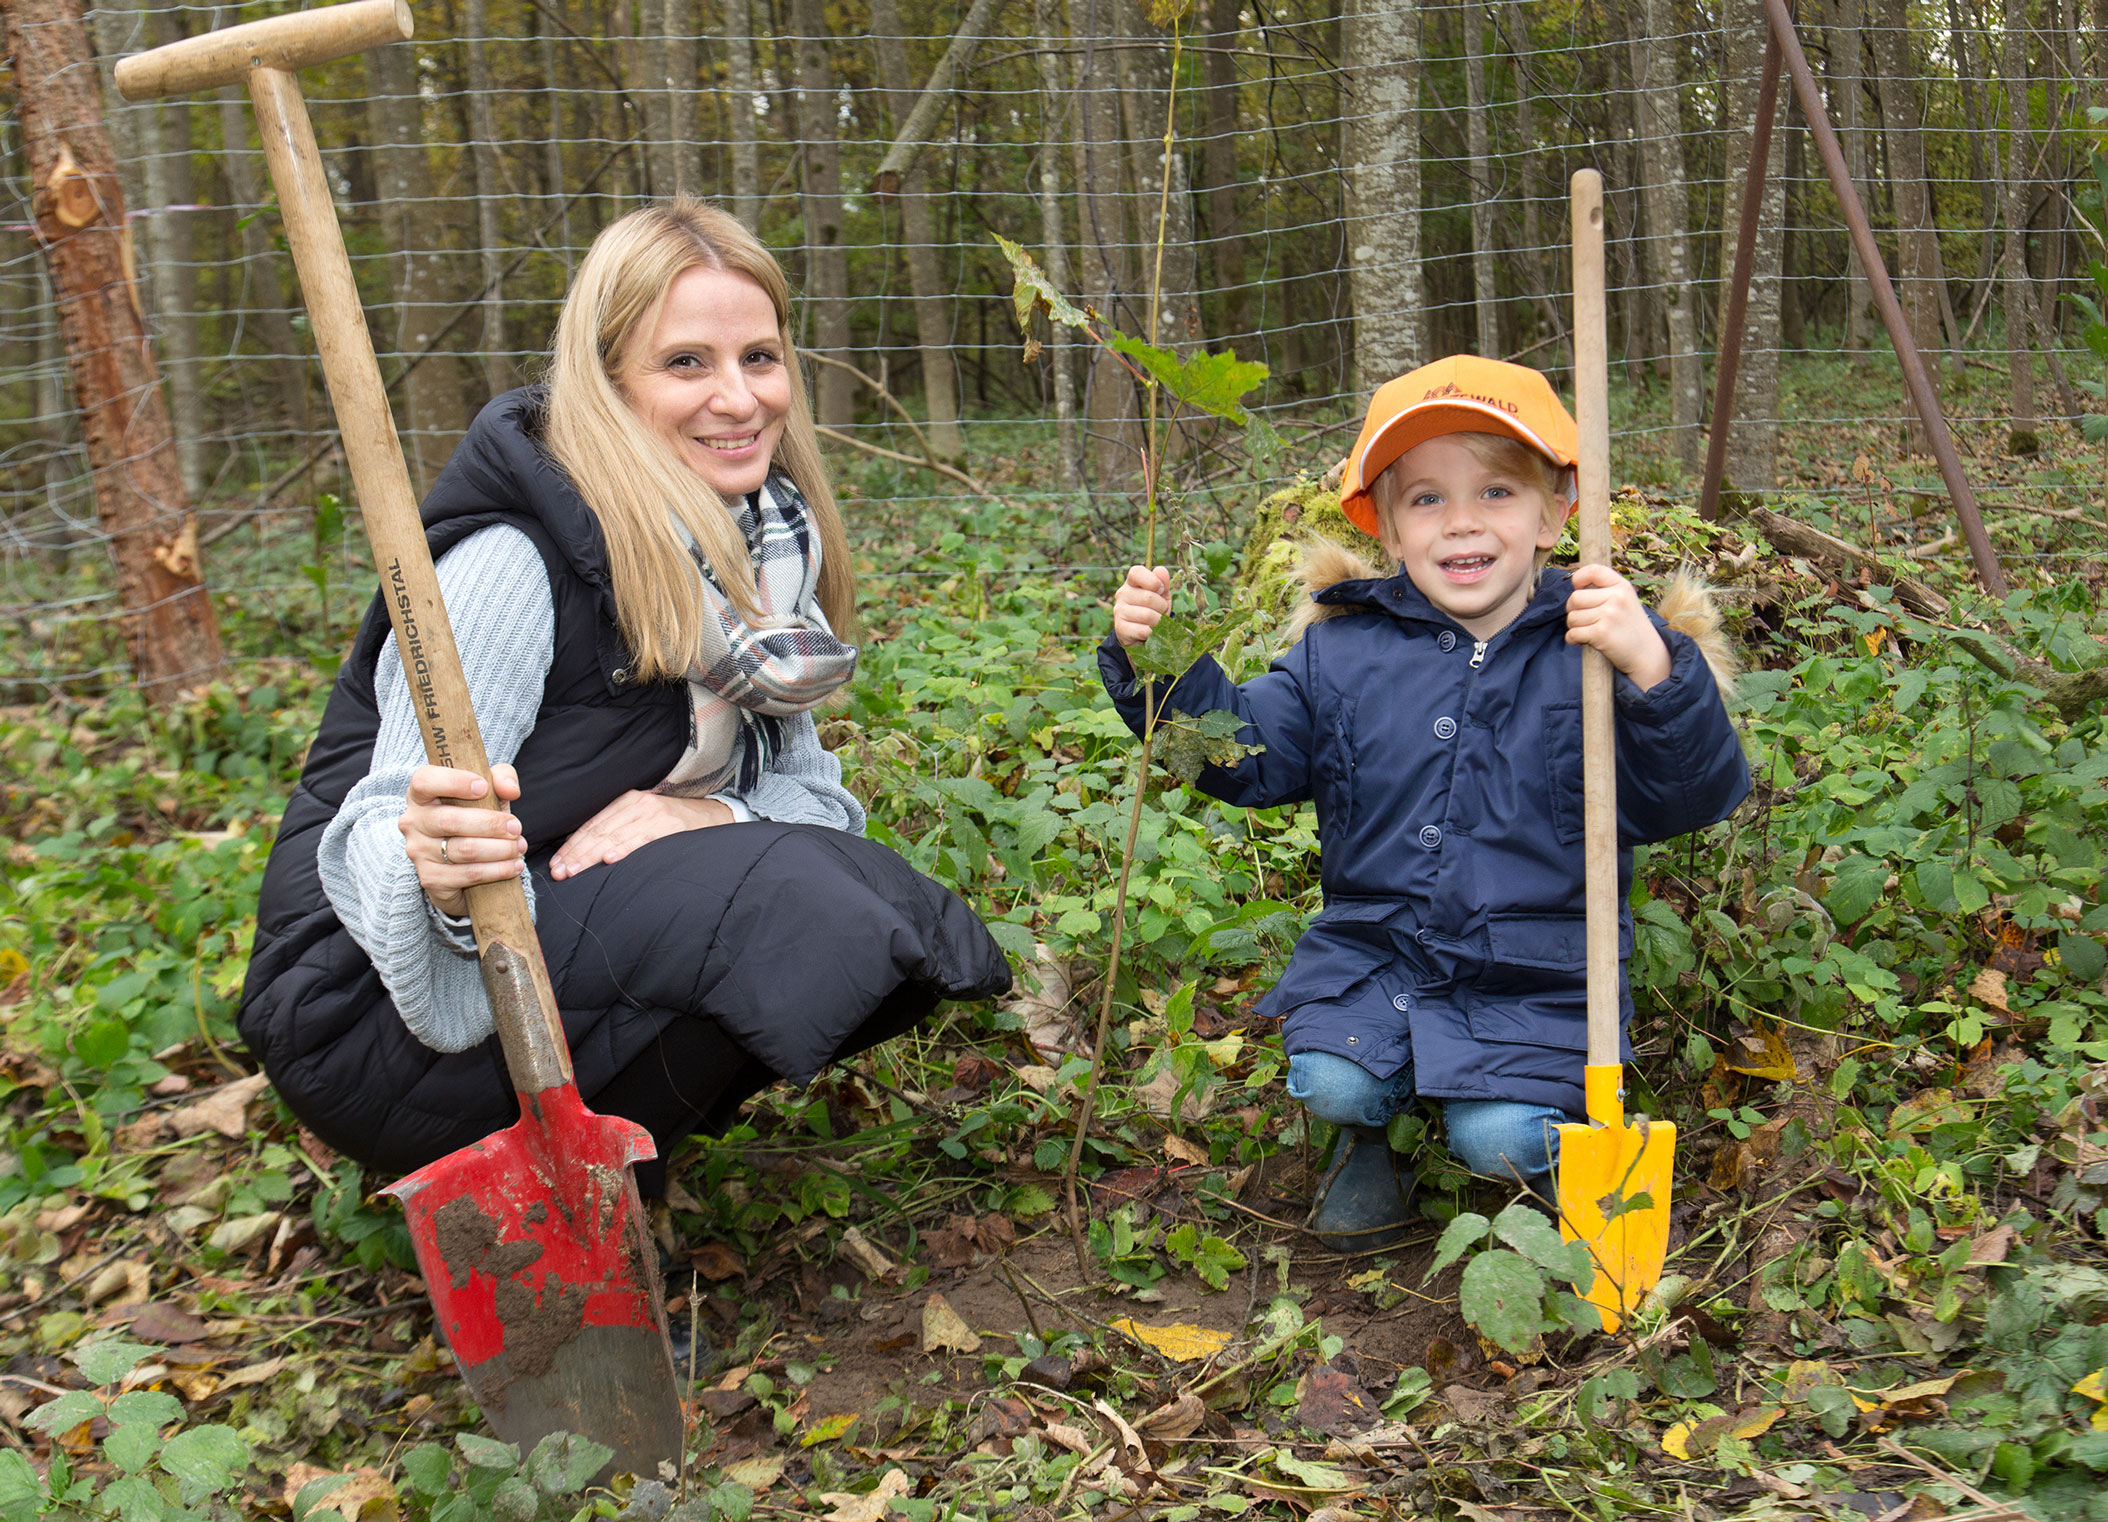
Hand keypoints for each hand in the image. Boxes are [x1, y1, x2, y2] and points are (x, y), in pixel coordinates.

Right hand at [402, 764, 525, 919]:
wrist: (459, 862)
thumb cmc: (473, 816)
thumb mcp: (488, 792)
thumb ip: (501, 778)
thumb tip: (511, 790)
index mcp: (421, 794)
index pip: (425, 781)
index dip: (454, 782)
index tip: (483, 787)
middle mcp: (413, 822)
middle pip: (451, 821)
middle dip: (491, 824)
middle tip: (516, 827)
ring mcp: (418, 852)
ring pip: (464, 850)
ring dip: (500, 850)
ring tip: (519, 847)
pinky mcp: (430, 878)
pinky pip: (468, 875)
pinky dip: (497, 870)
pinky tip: (513, 866)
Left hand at [549, 791, 732, 880]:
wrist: (713, 815)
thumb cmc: (673, 823)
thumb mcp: (642, 819)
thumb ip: (619, 829)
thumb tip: (584, 854)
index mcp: (626, 801)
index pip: (591, 825)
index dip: (572, 846)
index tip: (557, 865)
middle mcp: (637, 804)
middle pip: (598, 831)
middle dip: (576, 854)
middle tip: (560, 873)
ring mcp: (653, 814)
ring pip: (614, 836)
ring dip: (591, 856)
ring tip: (574, 871)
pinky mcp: (669, 826)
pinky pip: (642, 839)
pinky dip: (624, 848)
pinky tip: (610, 859)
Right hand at [1112, 564, 1170, 647]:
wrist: (1139, 633)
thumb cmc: (1153, 609)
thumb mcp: (1161, 595)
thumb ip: (1163, 582)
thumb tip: (1161, 570)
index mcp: (1131, 582)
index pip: (1136, 572)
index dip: (1152, 580)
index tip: (1160, 589)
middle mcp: (1122, 594)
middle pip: (1148, 597)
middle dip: (1161, 606)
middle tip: (1160, 610)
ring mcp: (1119, 611)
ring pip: (1147, 615)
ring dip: (1159, 621)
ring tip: (1156, 621)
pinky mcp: (1120, 628)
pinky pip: (1144, 630)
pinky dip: (1152, 632)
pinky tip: (1150, 631)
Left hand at [1565, 564, 1671, 690]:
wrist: (1647, 655)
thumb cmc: (1630, 628)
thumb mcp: (1625, 601)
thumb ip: (1605, 591)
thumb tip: (1575, 587)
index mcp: (1622, 587)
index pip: (1594, 570)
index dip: (1579, 578)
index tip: (1578, 587)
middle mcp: (1617, 598)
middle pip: (1575, 598)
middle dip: (1573, 610)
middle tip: (1584, 619)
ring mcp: (1609, 615)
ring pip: (1572, 617)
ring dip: (1574, 627)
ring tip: (1589, 631)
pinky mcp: (1601, 633)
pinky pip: (1572, 633)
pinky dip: (1573, 639)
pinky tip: (1584, 641)